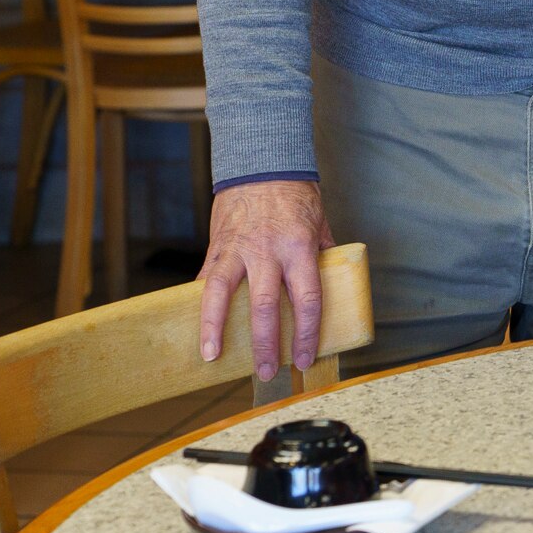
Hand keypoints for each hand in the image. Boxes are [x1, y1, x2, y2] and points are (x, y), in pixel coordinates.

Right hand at [199, 180, 334, 380]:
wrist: (262, 162)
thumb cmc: (296, 194)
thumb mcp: (320, 223)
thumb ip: (323, 256)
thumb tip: (332, 286)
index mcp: (299, 248)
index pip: (306, 299)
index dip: (306, 333)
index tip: (303, 358)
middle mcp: (267, 251)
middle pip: (265, 306)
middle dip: (265, 344)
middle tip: (267, 371)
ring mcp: (237, 249)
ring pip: (221, 294)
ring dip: (215, 328)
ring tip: (211, 355)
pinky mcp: (217, 246)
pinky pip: (207, 278)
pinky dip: (203, 304)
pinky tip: (200, 327)